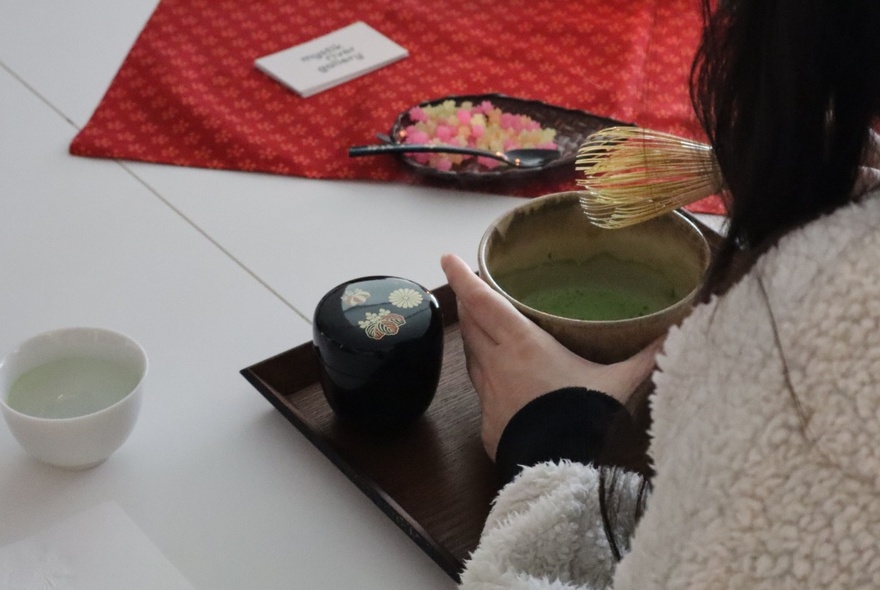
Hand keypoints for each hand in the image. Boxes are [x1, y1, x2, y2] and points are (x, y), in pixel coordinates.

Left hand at [441, 254, 662, 459]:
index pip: (483, 303)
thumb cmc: (586, 417)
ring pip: (472, 357)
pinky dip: (485, 376)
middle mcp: (497, 365)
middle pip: (471, 325)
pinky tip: (497, 380)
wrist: (561, 471)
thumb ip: (647, 355)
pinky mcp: (488, 424)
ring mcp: (488, 396)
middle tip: (470, 289)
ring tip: (481, 327)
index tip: (446, 258)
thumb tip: (678, 329)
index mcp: (522, 345)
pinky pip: (481, 391)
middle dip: (468, 304)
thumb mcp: (620, 382)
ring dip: (474, 339)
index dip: (463, 278)